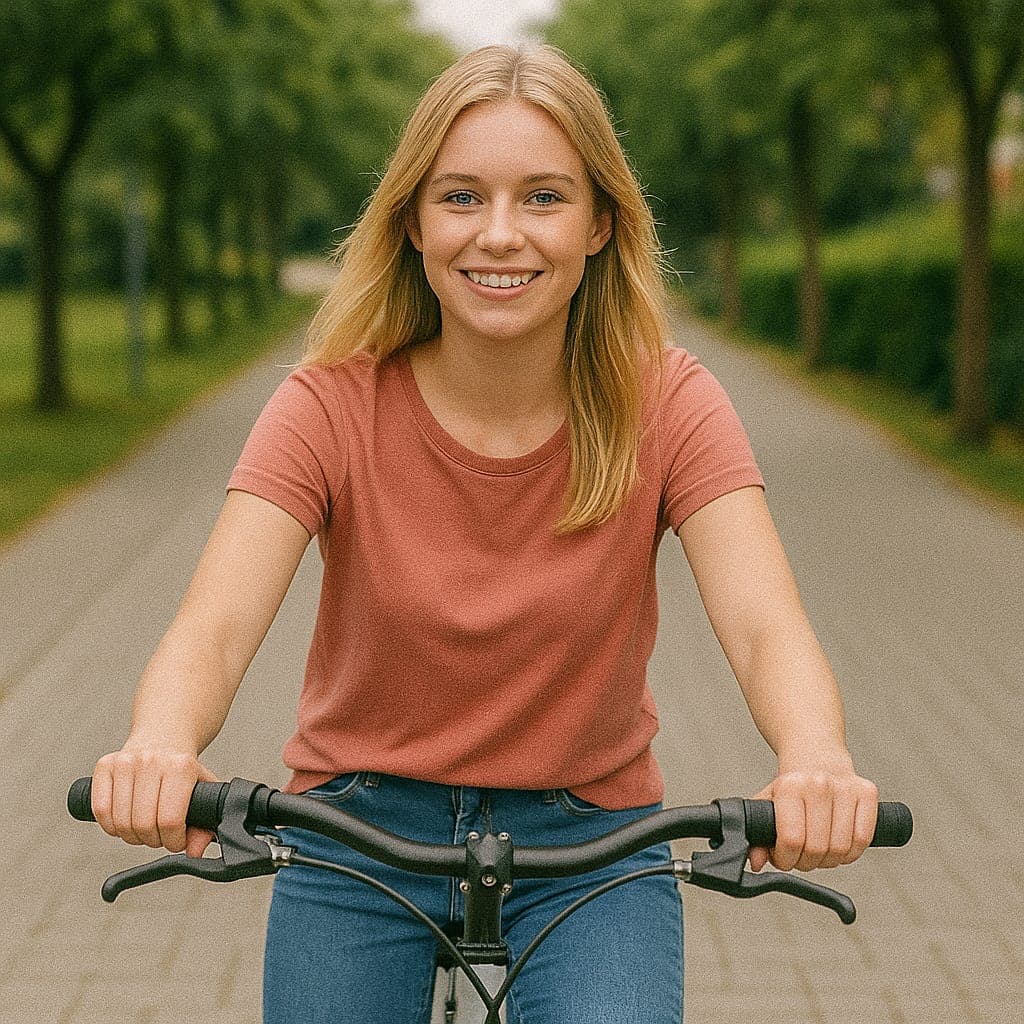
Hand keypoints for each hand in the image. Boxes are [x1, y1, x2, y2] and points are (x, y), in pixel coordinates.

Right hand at [91, 742, 216, 857]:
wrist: (164, 736)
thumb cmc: (183, 769)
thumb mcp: (204, 790)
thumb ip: (206, 822)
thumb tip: (195, 851)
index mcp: (181, 766)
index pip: (170, 820)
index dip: (173, 841)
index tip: (177, 841)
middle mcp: (152, 761)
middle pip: (143, 825)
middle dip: (153, 840)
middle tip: (160, 836)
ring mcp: (126, 761)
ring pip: (120, 822)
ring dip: (132, 836)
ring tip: (145, 829)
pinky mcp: (105, 765)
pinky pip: (100, 810)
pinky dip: (111, 827)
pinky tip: (125, 822)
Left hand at [748, 762, 877, 872]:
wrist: (815, 756)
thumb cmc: (792, 785)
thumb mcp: (767, 803)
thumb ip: (757, 833)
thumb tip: (754, 861)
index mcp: (790, 786)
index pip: (792, 839)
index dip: (786, 859)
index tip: (783, 858)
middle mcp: (819, 784)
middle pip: (817, 849)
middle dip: (806, 862)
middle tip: (800, 856)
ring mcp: (845, 788)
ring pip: (841, 849)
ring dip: (828, 861)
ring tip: (818, 851)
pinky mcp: (867, 792)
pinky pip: (863, 840)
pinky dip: (850, 853)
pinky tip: (838, 846)